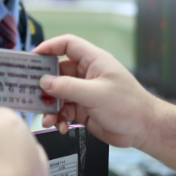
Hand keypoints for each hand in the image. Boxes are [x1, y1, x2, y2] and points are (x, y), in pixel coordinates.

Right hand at [34, 35, 161, 149]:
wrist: (144, 129)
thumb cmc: (129, 106)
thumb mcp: (95, 94)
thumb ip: (67, 87)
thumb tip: (44, 82)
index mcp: (93, 61)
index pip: (67, 45)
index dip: (49, 47)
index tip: (33, 58)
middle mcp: (87, 74)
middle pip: (57, 72)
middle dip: (44, 84)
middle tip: (30, 93)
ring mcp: (84, 92)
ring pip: (58, 94)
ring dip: (50, 107)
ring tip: (47, 119)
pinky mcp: (83, 109)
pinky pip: (63, 110)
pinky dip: (58, 118)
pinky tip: (60, 126)